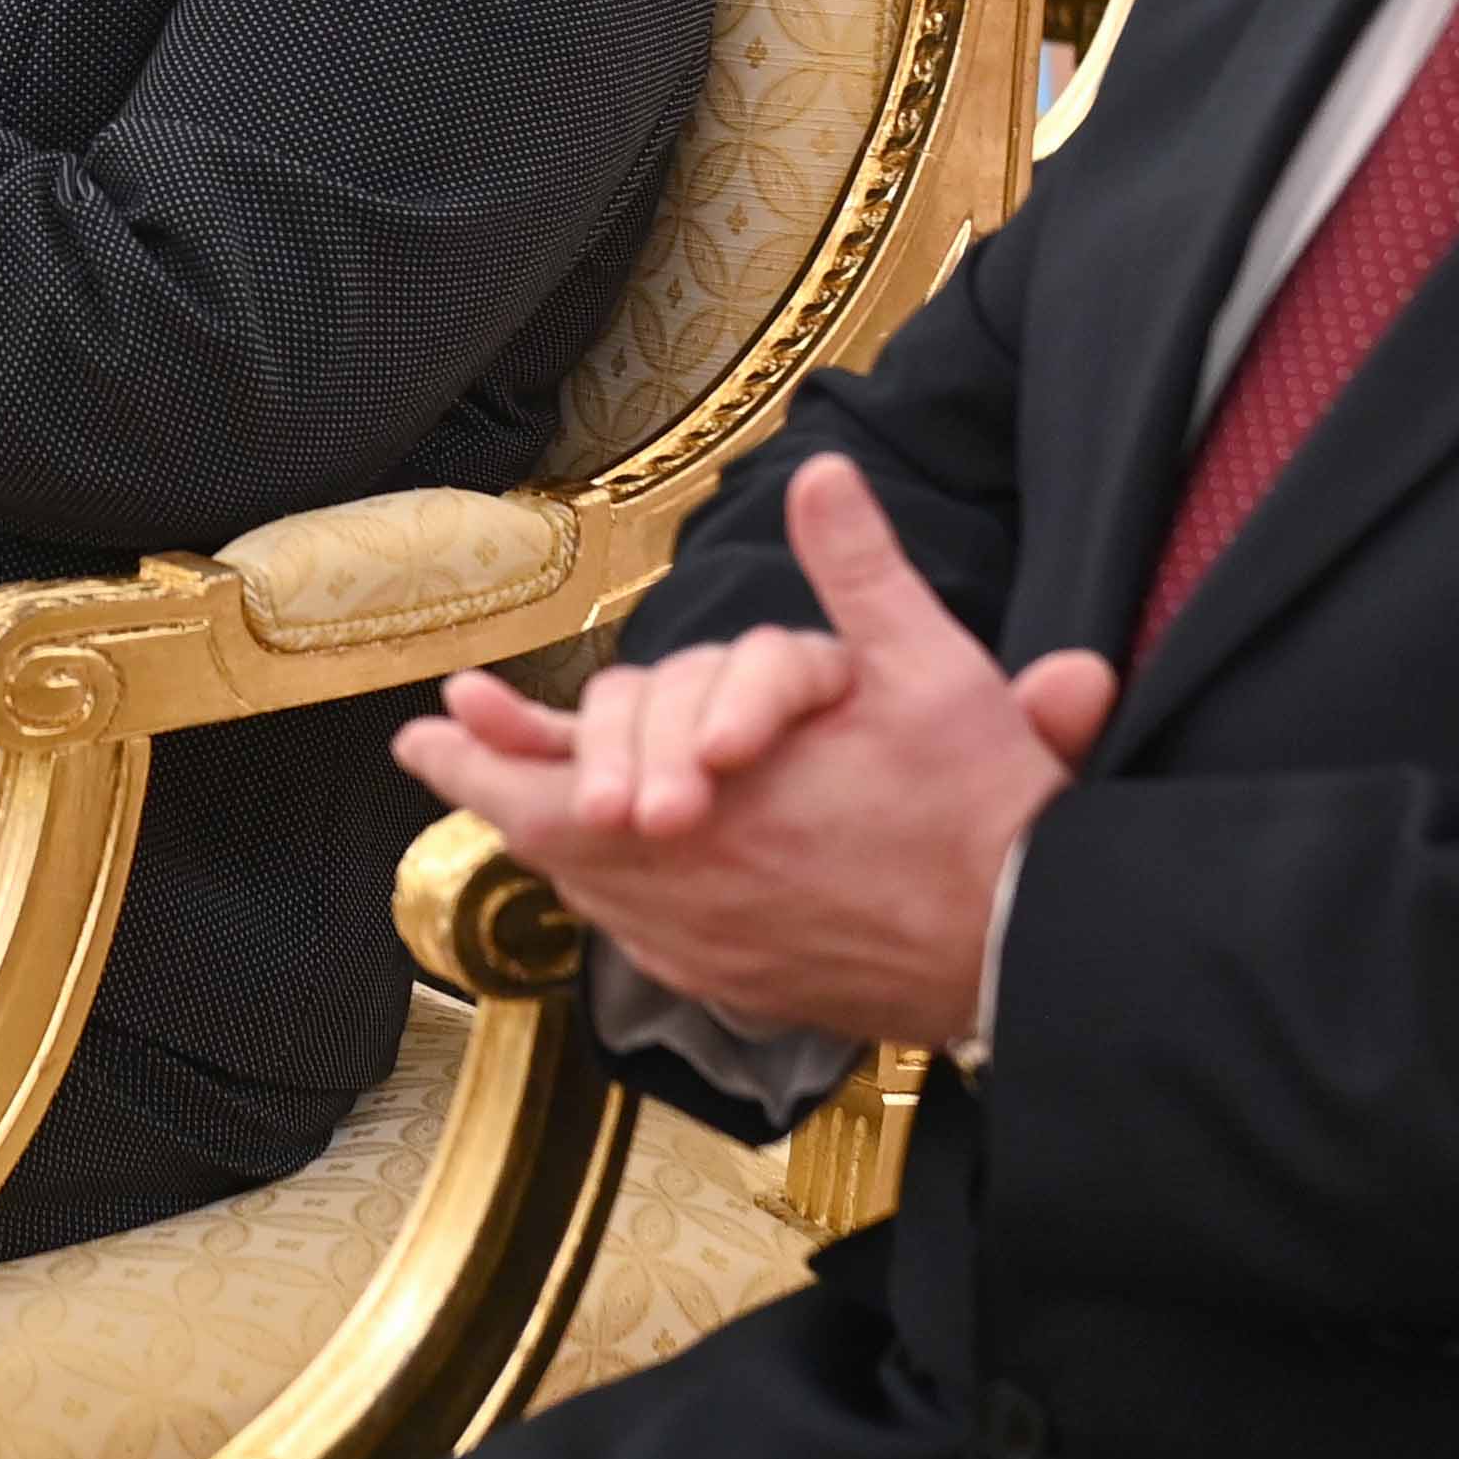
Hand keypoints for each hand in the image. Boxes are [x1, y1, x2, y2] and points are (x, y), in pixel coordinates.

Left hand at [390, 458, 1117, 1051]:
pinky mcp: (738, 985)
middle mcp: (693, 875)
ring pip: (588, 890)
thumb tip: (819, 473)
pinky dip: (607, 897)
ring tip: (486, 797)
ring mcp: (709, 942)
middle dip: (487, 783)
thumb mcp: (930, 668)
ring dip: (537, 835)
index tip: (440, 716)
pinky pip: (641, 940)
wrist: (1029, 951)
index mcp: (718, 791)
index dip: (489, 746)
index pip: (561, 774)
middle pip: (550, 836)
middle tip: (429, 750)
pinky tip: (594, 871)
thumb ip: (860, 570)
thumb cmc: (981, 812)